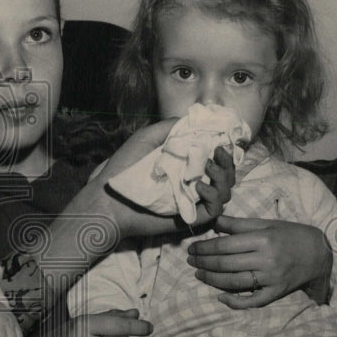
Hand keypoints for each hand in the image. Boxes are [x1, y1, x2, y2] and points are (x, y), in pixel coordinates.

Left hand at [103, 122, 235, 235]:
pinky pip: (215, 210)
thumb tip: (196, 119)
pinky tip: (200, 186)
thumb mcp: (146, 139)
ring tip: (208, 168)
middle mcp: (192, 183)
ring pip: (225, 192)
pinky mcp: (190, 217)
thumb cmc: (124, 169)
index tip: (223, 140)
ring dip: (224, 177)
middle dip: (228, 163)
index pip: (215, 158)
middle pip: (226, 175)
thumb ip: (170, 127)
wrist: (108, 200)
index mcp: (184, 165)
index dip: (224, 149)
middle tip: (218, 153)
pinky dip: (214, 196)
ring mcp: (192, 201)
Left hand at [188, 215, 332, 308]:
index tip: (192, 248)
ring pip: (234, 282)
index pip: (224, 245)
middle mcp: (266, 259)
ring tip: (198, 274)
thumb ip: (238, 224)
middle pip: (225, 264)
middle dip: (203, 263)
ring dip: (212, 280)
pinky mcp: (276, 292)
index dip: (204, 248)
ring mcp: (271, 278)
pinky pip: (253, 301)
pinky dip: (235, 302)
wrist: (319, 253)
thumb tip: (213, 221)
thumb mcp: (266, 224)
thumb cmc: (290, 234)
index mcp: (262, 239)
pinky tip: (221, 297)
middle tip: (190, 261)